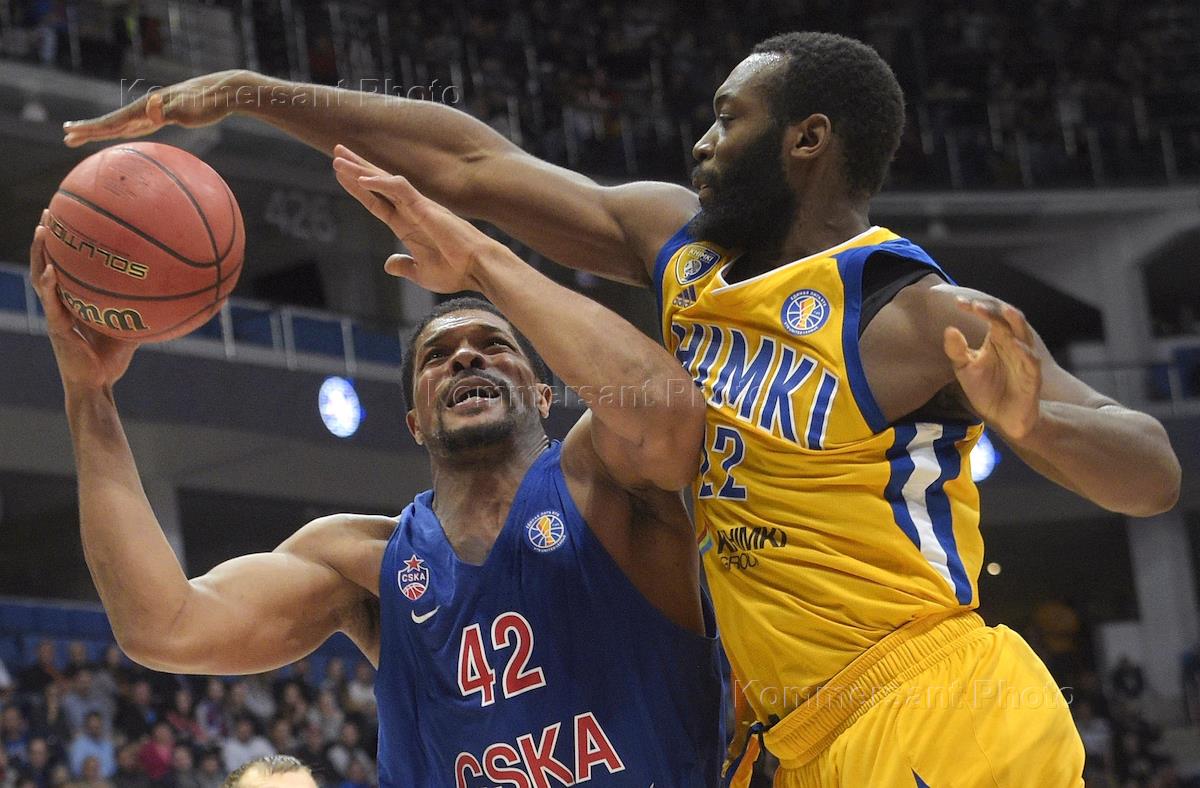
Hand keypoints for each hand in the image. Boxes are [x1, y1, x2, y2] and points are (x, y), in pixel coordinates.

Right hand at [29, 212, 138, 390]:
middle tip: (50, 211)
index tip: (68, 217)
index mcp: (73, 302)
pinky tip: (51, 271)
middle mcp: (61, 304)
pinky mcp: (57, 329)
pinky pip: (52, 303)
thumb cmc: (112, 359)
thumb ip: (142, 310)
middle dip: (46, 238)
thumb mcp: (130, 327)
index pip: (66, 267)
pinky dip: (50, 286)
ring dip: (40, 254)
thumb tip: (171, 293)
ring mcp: (56, 315)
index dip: (64, 245)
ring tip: (43, 230)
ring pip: (41, 278)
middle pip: (47, 263)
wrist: (98, 385)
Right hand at [62, 70, 250, 146]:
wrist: (224, 93)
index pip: (112, 121)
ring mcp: (155, 112)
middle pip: (112, 123)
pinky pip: (138, 127)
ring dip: (102, 130)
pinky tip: (122, 134)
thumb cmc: (208, 102)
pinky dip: (124, 131)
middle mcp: (147, 109)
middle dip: (88, 130)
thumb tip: (151, 110)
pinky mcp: (166, 116)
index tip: (69, 131)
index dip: (91, 128)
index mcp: (147, 108)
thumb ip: (168, 110)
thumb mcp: (188, 108)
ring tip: (84, 135)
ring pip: (123, 124)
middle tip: (66, 136)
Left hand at [332, 145, 498, 293]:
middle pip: (378, 184)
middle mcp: (411, 211)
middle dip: (356, 168)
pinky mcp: (426, 207)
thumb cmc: (455, 271)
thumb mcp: (421, 272)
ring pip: (385, 181)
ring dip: (361, 170)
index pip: (377, 202)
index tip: (342, 176)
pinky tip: (361, 178)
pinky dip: (380, 183)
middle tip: (337, 152)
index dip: (359, 189)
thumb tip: (389, 264)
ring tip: (338, 159)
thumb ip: (404, 266)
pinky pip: (399, 188)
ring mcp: (418, 207)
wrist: (477, 269)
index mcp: (408, 225)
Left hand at [943, 297, 1041, 439]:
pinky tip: (1015, 344)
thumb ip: (957, 350)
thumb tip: (949, 329)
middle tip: (976, 305)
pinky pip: (1030, 361)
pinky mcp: (1032, 376)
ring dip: (1015, 322)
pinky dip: (1024, 351)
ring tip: (1004, 311)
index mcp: (997, 339)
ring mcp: (1024, 358)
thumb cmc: (986, 390)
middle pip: (1007, 320)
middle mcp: (1012, 344)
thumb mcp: (965, 369)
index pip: (989, 317)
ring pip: (1023, 335)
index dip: (975, 308)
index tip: (958, 303)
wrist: (1003, 418)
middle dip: (993, 311)